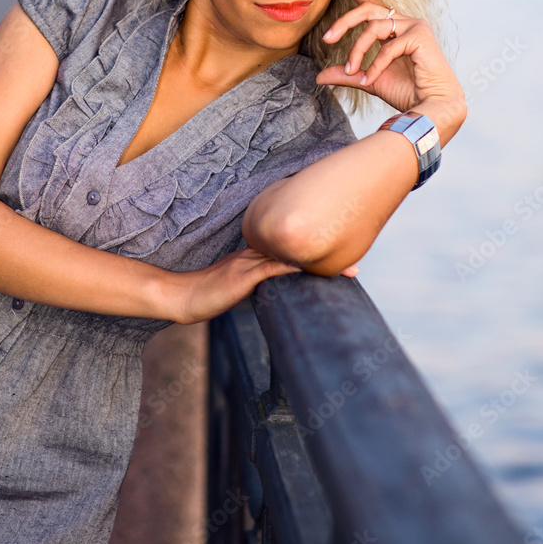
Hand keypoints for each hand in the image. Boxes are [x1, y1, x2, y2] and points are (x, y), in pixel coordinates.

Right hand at [171, 247, 359, 324]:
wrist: (183, 297)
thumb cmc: (208, 295)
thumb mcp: (239, 286)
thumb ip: (260, 282)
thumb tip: (283, 286)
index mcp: (256, 254)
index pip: (291, 246)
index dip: (317, 247)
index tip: (344, 249)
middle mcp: (256, 254)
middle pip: (297, 246)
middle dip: (328, 250)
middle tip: (359, 258)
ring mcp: (249, 264)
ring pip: (290, 256)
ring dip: (320, 260)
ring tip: (349, 268)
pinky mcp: (243, 278)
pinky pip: (271, 270)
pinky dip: (292, 267)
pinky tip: (311, 268)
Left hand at [316, 0, 464, 117]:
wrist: (430, 107)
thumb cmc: (406, 92)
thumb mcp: (368, 80)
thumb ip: (346, 74)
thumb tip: (319, 76)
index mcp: (395, 30)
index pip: (372, 6)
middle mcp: (405, 23)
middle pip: (368, 9)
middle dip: (344, 22)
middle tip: (326, 38)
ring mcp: (414, 26)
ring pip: (373, 27)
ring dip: (357, 51)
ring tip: (351, 71)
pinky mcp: (420, 36)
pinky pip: (387, 48)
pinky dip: (375, 66)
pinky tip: (369, 80)